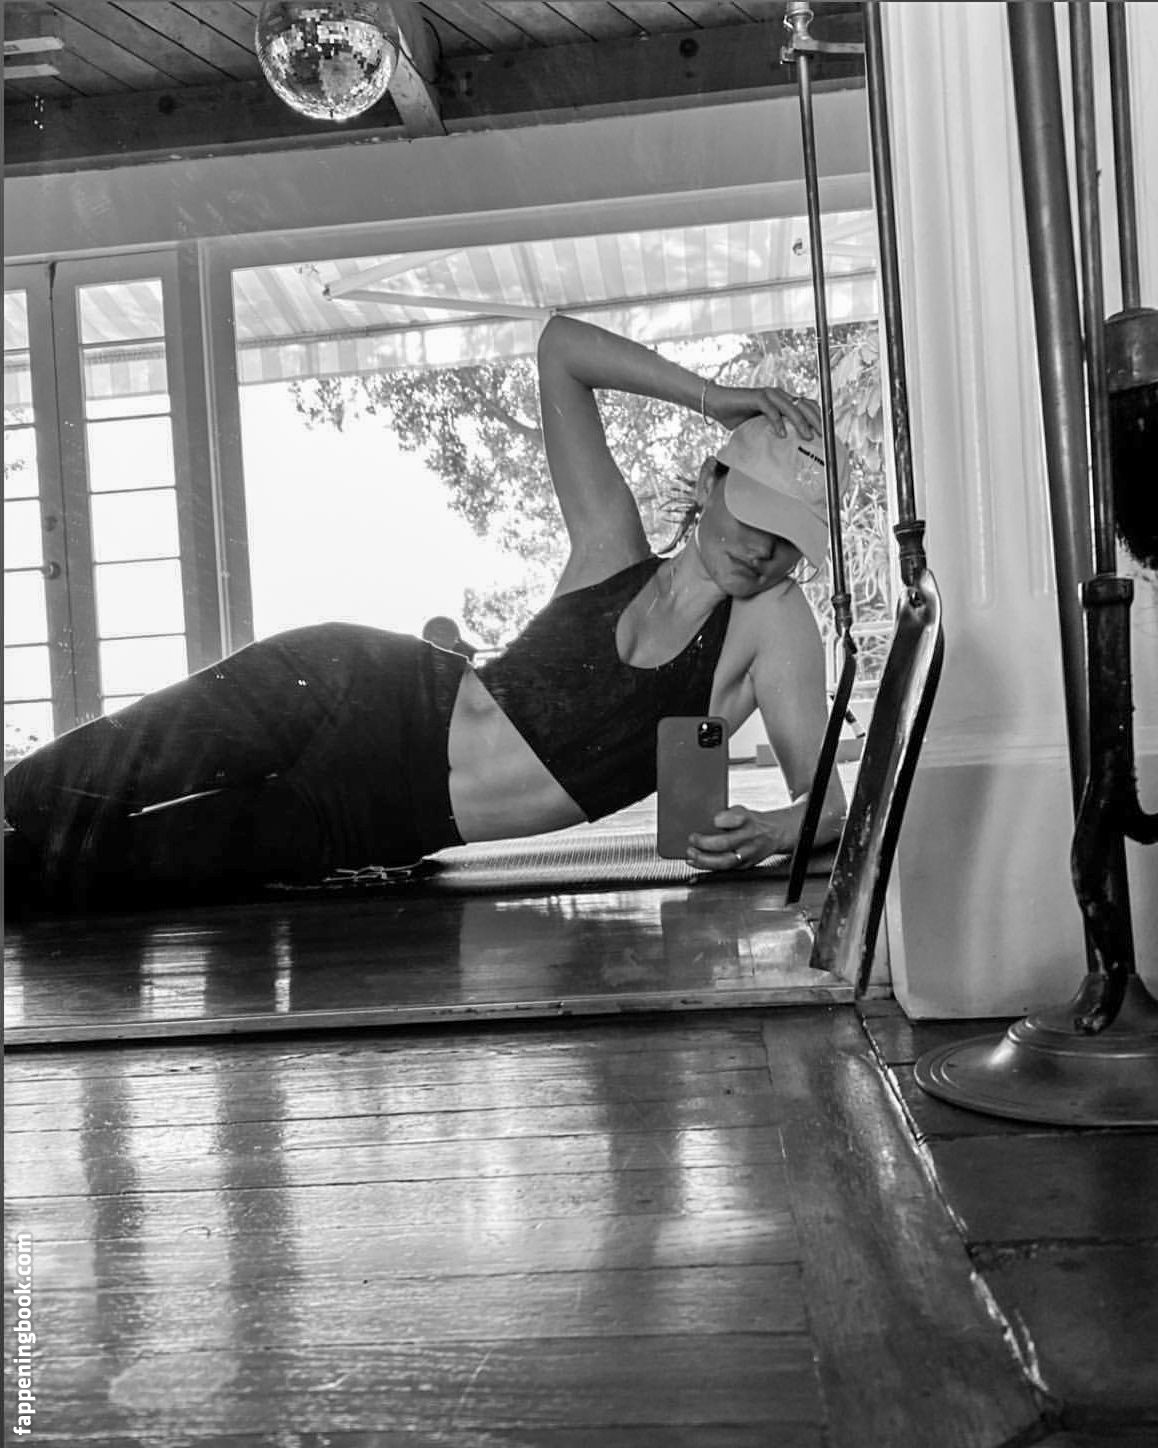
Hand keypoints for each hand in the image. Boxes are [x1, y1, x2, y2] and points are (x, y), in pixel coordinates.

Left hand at [685, 804, 796, 872]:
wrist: (773, 834)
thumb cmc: (751, 821)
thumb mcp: (741, 810)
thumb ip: (725, 815)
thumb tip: (701, 820)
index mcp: (748, 819)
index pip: (736, 818)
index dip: (724, 819)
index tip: (714, 820)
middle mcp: (749, 837)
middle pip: (727, 842)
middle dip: (706, 843)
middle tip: (692, 839)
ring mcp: (747, 853)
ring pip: (725, 861)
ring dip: (704, 859)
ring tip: (691, 854)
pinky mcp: (744, 865)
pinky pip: (724, 868)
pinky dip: (707, 866)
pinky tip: (695, 862)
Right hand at [704, 382, 820, 441]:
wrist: (718, 405)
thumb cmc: (739, 417)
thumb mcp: (761, 426)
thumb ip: (775, 432)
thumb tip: (788, 451)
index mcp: (783, 400)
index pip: (807, 405)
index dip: (818, 417)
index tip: (826, 433)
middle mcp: (779, 395)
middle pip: (804, 405)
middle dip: (816, 420)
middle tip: (822, 437)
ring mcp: (769, 394)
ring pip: (791, 407)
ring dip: (801, 422)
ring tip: (807, 437)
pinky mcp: (757, 397)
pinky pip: (771, 410)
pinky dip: (778, 423)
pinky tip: (782, 435)